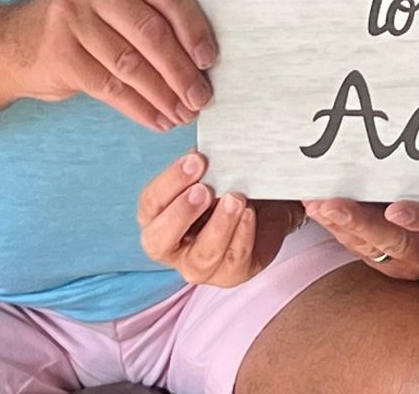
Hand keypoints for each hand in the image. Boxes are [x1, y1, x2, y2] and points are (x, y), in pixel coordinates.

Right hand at [3, 0, 217, 132]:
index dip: (194, 29)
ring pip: (132, 64)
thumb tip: (203, 57)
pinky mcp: (60, 54)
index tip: (210, 60)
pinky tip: (157, 119)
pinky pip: (111, 87)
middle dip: (182, 71)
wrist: (14, 42)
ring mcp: (71, 17)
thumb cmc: (84, 20)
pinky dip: (139, 108)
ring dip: (164, 96)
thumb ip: (152, 11)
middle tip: (201, 98)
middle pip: (151, 32)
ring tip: (183, 114)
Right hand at [138, 152, 302, 287]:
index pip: (151, 203)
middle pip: (159, 240)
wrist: (267, 206)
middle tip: (204, 190)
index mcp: (158, 216)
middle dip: (181, 213)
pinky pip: (233, 260)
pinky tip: (249, 214)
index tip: (196, 160)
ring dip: (219, 225)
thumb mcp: (214, 172)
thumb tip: (209, 145)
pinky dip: (242, 235)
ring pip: (201, 256)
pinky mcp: (229, 274)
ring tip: (236, 198)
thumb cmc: (228, 185)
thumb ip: (204, 165)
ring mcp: (199, 265)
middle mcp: (171, 246)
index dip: (170, 182)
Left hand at [303, 198, 418, 280]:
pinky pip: (363, 252)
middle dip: (361, 222)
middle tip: (333, 205)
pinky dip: (340, 230)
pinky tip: (320, 212)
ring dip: (340, 226)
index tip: (396, 210)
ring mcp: (414, 267)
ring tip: (316, 204)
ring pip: (374, 249)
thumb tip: (406, 137)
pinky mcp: (393, 269)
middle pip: (398, 242)